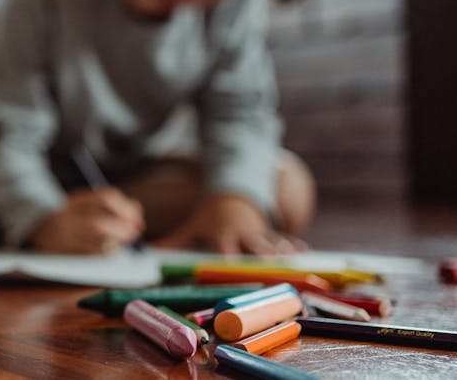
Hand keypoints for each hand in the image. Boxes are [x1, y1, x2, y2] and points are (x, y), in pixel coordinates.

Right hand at [29, 188, 143, 253]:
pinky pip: (91, 254)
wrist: (37, 227)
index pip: (105, 198)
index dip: (125, 207)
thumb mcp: (83, 202)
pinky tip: (113, 249)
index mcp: (75, 201)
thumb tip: (136, 214)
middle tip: (135, 232)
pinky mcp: (65, 251)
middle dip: (122, 229)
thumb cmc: (70, 215)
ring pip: (95, 241)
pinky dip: (107, 252)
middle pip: (99, 223)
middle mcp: (69, 218)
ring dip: (117, 242)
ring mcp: (65, 236)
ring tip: (125, 240)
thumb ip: (108, 204)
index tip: (137, 216)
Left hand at [155, 193, 306, 255]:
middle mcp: (242, 233)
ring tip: (293, 258)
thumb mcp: (193, 223)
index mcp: (223, 233)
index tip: (232, 266)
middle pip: (251, 246)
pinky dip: (293, 244)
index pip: (225, 247)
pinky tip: (304, 251)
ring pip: (270, 243)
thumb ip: (176, 238)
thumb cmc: (209, 212)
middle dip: (261, 254)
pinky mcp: (268, 231)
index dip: (229, 256)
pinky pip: (282, 238)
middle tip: (270, 263)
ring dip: (281, 250)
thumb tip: (152, 248)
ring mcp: (257, 232)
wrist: (231, 190)